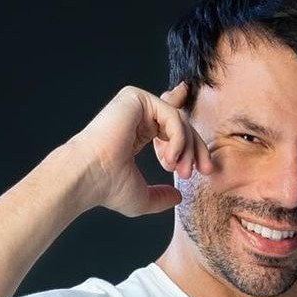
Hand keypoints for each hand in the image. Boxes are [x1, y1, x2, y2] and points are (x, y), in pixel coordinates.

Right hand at [65, 82, 211, 216]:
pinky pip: (172, 115)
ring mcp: (135, 105)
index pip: (170, 124)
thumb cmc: (108, 188)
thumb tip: (177, 197)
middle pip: (181, 125)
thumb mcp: (143, 196)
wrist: (90, 177)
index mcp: (137, 132)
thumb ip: (160, 196)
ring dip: (187, 148)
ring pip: (179, 121)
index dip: (190, 138)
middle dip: (196, 150)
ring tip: (181, 171)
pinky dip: (178, 138)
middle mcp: (136, 116)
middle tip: (204, 171)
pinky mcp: (135, 98)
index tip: (205, 164)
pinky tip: (170, 158)